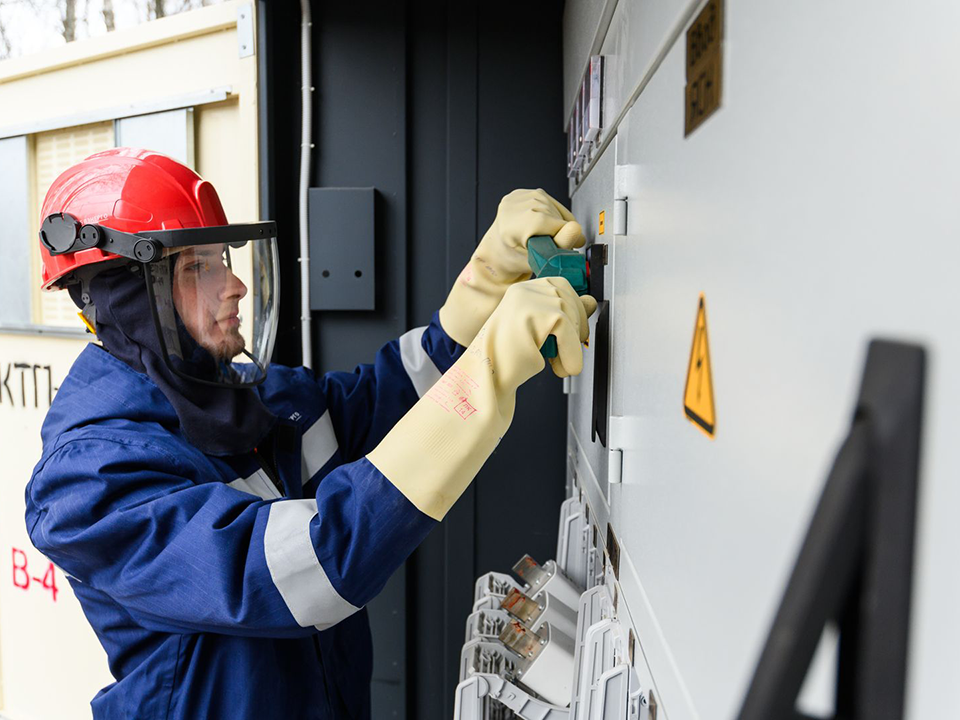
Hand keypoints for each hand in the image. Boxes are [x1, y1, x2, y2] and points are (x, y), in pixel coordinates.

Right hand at [369, 277, 596, 520]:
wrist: (482, 380)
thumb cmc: (504, 362)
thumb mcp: (538, 332)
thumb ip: (562, 314)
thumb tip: (591, 302)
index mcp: (521, 291)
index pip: (562, 285)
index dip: (573, 311)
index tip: (571, 335)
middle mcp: (523, 290)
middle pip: (571, 297)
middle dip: (577, 328)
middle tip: (564, 353)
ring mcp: (528, 300)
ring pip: (573, 315)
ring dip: (572, 346)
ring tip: (558, 364)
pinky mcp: (536, 315)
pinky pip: (569, 331)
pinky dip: (571, 355)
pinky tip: (560, 368)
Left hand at [439, 189, 585, 346]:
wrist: (499, 249)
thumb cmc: (514, 258)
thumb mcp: (538, 260)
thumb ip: (559, 245)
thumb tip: (576, 229)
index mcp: (512, 225)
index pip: (551, 224)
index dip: (563, 237)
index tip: (559, 247)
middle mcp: (514, 206)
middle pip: (556, 216)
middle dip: (559, 232)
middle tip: (546, 245)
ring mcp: (520, 196)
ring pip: (557, 209)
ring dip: (558, 225)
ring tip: (542, 236)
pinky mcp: (527, 191)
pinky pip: (553, 202)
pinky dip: (554, 216)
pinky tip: (542, 225)